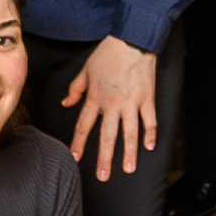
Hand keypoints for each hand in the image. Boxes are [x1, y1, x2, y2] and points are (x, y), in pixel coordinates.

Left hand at [62, 39, 158, 180]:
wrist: (132, 39)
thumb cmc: (108, 53)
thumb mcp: (86, 69)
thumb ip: (75, 89)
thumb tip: (66, 103)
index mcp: (95, 97)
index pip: (84, 125)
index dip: (78, 143)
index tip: (75, 157)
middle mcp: (112, 104)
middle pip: (106, 136)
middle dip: (104, 158)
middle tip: (103, 176)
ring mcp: (131, 102)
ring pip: (129, 133)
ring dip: (128, 153)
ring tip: (128, 169)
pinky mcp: (147, 98)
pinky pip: (149, 120)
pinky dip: (150, 134)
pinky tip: (149, 147)